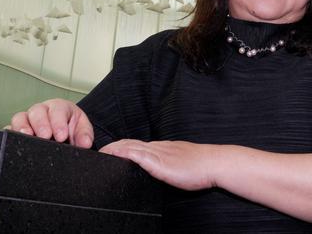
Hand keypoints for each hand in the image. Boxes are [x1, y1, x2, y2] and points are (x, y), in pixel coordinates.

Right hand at [6, 98, 93, 148]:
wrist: (63, 137)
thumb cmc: (70, 130)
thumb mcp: (81, 130)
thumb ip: (84, 135)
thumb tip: (85, 144)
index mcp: (58, 108)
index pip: (57, 109)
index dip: (58, 122)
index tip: (62, 136)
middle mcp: (41, 112)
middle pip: (36, 111)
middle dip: (41, 123)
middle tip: (45, 136)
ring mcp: (26, 121)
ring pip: (19, 118)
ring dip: (22, 127)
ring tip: (27, 137)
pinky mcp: (15, 132)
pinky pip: (8, 130)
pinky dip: (9, 136)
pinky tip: (12, 145)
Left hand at [99, 140, 217, 190]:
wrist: (213, 163)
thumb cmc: (200, 167)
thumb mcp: (180, 161)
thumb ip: (168, 163)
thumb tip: (161, 168)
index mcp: (162, 148)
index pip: (136, 144)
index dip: (121, 146)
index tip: (110, 151)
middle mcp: (157, 147)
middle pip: (129, 143)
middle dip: (113, 146)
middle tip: (99, 152)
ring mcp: (157, 154)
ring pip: (129, 146)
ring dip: (113, 149)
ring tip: (100, 153)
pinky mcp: (158, 163)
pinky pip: (136, 155)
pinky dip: (122, 153)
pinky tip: (114, 155)